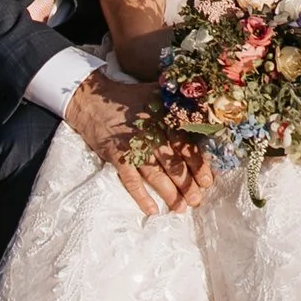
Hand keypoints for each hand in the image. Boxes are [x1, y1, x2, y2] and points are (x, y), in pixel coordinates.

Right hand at [65, 67, 198, 213]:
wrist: (92, 101)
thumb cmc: (129, 98)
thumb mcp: (157, 91)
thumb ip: (180, 99)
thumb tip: (207, 104)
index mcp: (163, 118)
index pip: (185, 144)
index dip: (197, 164)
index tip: (208, 180)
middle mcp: (151, 133)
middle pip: (173, 162)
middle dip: (187, 183)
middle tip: (197, 199)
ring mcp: (133, 146)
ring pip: (155, 174)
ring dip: (169, 193)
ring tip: (181, 208)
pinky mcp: (116, 156)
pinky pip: (131, 179)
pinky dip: (141, 196)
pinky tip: (152, 210)